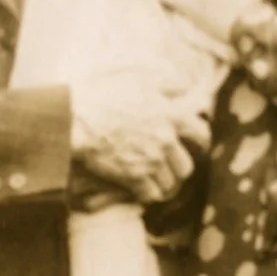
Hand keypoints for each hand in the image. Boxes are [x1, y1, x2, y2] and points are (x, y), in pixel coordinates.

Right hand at [71, 79, 202, 204]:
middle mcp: (166, 139)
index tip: (196, 147)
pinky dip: (148, 193)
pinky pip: (152, 194)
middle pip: (187, 165)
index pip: (202, 134)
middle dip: (178, 167)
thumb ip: (166, 84)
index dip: (200, 142)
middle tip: (169, 166)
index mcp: (171, 115)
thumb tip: (183, 85)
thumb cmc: (103, 96)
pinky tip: (140, 188)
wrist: (74, 119)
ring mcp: (151, 160)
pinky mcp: (134, 177)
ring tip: (153, 179)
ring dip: (163, 182)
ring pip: (171, 182)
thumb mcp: (139, 81)